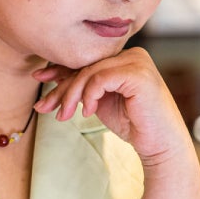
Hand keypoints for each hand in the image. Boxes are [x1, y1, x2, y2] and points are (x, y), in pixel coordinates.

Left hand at [32, 48, 192, 165]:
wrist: (160, 144)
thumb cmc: (133, 123)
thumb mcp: (100, 101)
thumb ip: (83, 87)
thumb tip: (49, 78)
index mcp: (124, 57)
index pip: (87, 60)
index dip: (60, 69)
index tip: (39, 77)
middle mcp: (132, 54)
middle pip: (85, 65)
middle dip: (61, 87)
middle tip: (43, 106)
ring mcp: (137, 62)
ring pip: (89, 72)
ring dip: (70, 95)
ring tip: (63, 115)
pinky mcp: (137, 74)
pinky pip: (100, 79)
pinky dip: (89, 96)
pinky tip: (87, 113)